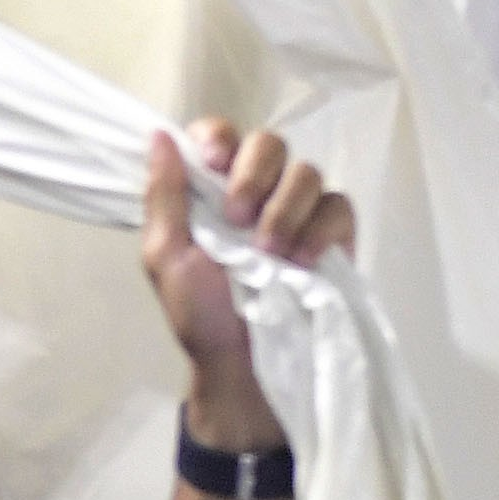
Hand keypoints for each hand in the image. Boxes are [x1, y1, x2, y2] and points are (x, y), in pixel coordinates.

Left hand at [141, 120, 348, 457]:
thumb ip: (163, 195)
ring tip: (271, 253)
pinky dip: (320, 229)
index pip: (220, 134)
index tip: (213, 164)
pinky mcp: (335, 234)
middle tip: (238, 219)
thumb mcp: (165, 257)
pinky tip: (303, 261)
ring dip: (286, 210)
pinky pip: (339, 205)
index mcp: (213, 190)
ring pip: (307, 172)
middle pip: (270, 142)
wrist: (244, 365)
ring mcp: (300, 210)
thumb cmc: (199, 314)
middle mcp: (259, 191)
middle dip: (254, 175)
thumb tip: (159, 135)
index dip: (220, 138)